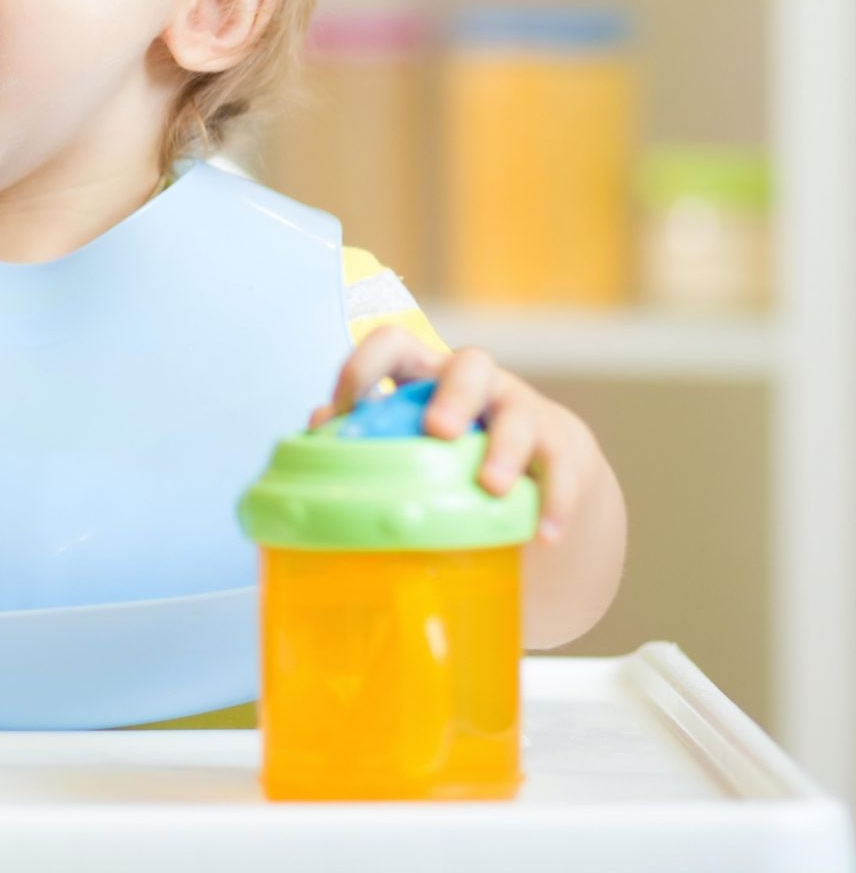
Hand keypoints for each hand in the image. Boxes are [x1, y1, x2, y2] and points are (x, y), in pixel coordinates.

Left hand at [320, 328, 605, 544]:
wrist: (531, 478)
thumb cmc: (444, 456)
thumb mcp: (405, 439)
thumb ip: (364, 433)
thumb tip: (316, 429)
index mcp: (425, 373)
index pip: (393, 342)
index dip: (365, 365)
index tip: (345, 409)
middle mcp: (476, 383)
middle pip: (471, 364)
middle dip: (454, 395)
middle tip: (438, 432)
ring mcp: (521, 411)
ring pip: (519, 413)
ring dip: (505, 449)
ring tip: (491, 488)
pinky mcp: (559, 448)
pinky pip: (562, 468)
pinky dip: (555, 501)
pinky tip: (543, 535)